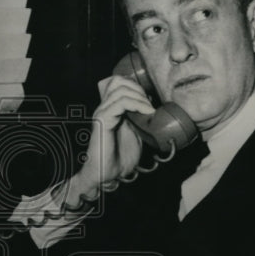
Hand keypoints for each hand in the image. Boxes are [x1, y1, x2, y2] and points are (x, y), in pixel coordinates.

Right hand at [66, 75, 152, 203]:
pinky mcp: (102, 121)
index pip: (119, 82)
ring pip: (120, 89)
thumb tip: (152, 107)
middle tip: (149, 105)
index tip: (149, 102)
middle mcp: (104, 107)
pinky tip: (146, 113)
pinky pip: (119, 104)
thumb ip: (140, 118)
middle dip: (139, 89)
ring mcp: (102, 112)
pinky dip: (137, 105)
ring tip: (149, 110)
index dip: (136, 86)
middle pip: (118, 81)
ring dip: (140, 97)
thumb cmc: (120, 156)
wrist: (108, 174)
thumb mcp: (136, 133)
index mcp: (111, 108)